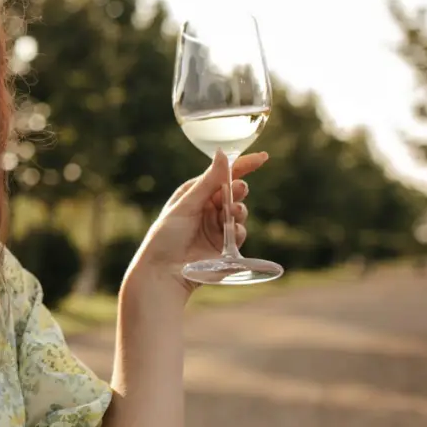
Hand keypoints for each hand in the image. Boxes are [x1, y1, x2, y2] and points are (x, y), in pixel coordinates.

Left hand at [126, 151, 269, 295]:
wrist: (163, 272)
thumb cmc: (166, 235)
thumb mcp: (186, 205)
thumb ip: (208, 182)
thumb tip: (222, 153)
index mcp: (194, 195)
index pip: (221, 176)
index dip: (242, 166)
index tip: (262, 158)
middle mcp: (206, 209)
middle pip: (233, 193)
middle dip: (239, 190)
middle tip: (239, 189)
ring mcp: (216, 228)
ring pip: (239, 212)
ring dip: (239, 210)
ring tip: (234, 214)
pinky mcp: (224, 247)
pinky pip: (239, 233)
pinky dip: (238, 231)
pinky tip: (232, 233)